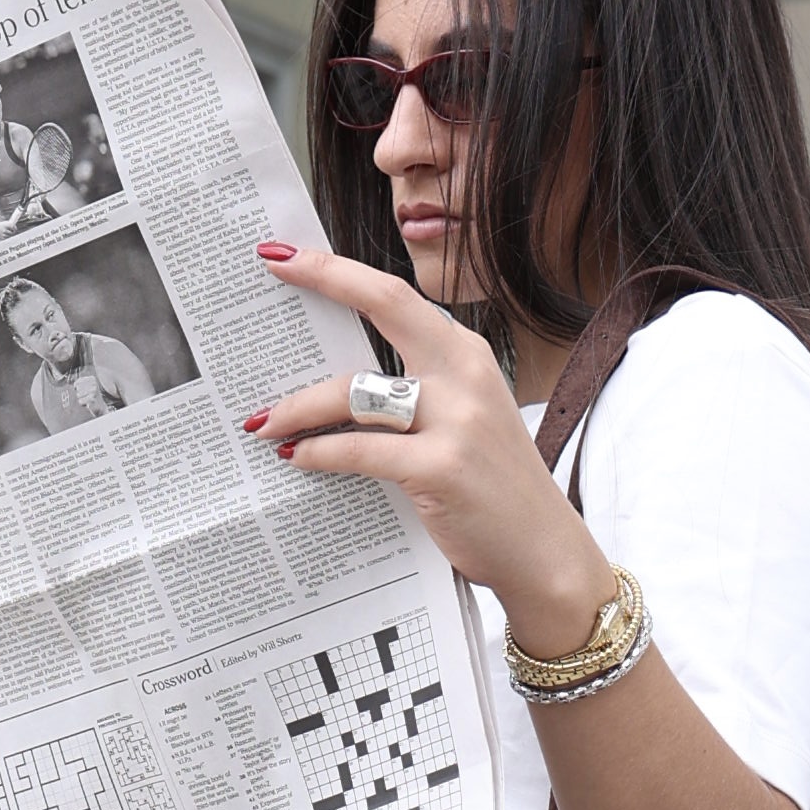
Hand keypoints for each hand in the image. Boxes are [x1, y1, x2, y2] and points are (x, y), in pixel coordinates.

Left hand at [247, 244, 614, 657]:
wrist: (545, 554)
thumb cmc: (497, 491)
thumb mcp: (469, 422)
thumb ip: (421, 392)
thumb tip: (342, 385)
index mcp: (469, 357)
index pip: (398, 296)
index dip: (339, 269)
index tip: (289, 254)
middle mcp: (466, 376)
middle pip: (384, 306)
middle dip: (324, 278)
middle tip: (272, 268)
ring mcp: (456, 422)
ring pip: (354, 391)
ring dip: (298, 406)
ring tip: (264, 422)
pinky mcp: (439, 469)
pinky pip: (358, 450)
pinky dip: (318, 452)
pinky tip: (296, 457)